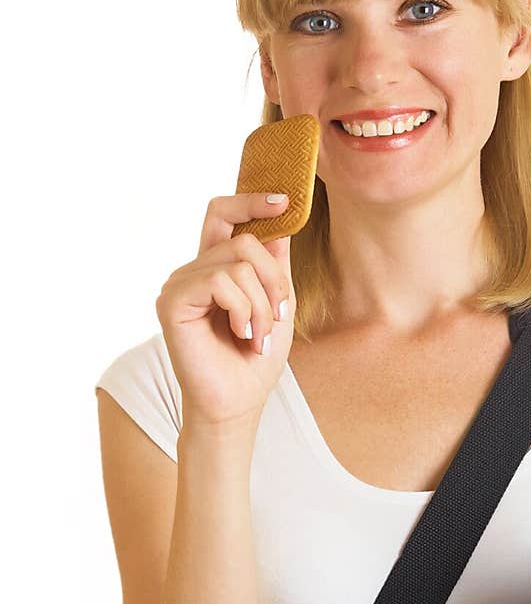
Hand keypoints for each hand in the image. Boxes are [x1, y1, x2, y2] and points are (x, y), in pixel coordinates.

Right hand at [155, 192, 295, 428]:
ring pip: (238, 262)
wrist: (237, 402)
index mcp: (216, 266)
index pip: (224, 215)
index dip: (251, 202)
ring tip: (257, 336)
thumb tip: (280, 223)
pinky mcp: (171, 301)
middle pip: (244, 240)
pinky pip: (220, 281)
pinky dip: (243, 309)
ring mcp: (180, 283)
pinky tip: (240, 335)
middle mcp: (194, 269)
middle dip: (274, 281)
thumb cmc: (255, 358)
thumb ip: (275, 264)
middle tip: (278, 317)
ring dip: (262, 304)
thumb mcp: (277, 303)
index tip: (284, 201)